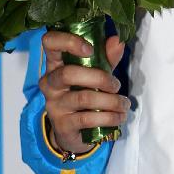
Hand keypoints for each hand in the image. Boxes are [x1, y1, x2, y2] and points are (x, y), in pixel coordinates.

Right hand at [39, 30, 127, 154]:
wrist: (73, 133)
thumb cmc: (85, 93)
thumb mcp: (96, 73)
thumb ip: (107, 57)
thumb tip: (118, 40)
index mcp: (55, 64)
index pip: (50, 42)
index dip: (68, 41)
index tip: (91, 49)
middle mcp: (49, 83)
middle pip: (68, 73)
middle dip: (100, 78)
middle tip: (117, 85)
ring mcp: (53, 105)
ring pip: (84, 98)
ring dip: (111, 101)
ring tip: (124, 104)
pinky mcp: (62, 125)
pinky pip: (87, 119)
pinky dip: (109, 117)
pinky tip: (119, 117)